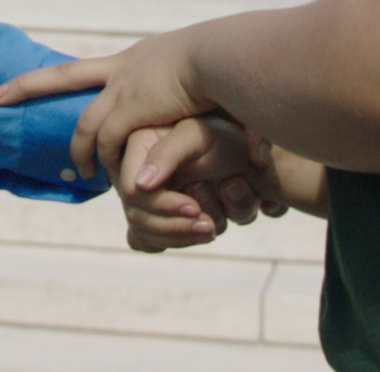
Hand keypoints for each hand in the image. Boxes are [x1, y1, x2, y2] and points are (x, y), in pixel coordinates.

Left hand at [0, 28, 213, 180]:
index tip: (30, 78)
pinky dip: (105, 163)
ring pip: (86, 126)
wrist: (224, 57)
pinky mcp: (128, 112)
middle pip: (62, 76)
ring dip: (81, 152)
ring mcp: (121, 90)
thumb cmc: (229, 64)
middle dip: (26, 85)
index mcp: (136, 58)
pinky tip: (109, 180)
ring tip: (80, 175)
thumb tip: (202, 98)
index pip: (86, 68)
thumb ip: (194, 89)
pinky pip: (107, 145)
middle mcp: (123, 70)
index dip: (57, 75)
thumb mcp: (204, 71)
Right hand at [117, 116, 285, 252]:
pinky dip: (183, 241)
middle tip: (209, 225)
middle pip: (138, 220)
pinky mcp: (162, 219)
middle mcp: (139, 178)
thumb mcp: (197, 134)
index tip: (193, 207)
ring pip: (149, 238)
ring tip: (214, 226)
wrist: (246, 153)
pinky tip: (208, 228)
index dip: (160, 205)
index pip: (133, 192)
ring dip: (185, 236)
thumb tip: (141, 185)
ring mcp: (149, 201)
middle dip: (175, 227)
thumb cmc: (222, 135)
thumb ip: (167, 153)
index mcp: (138, 152)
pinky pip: (156, 246)